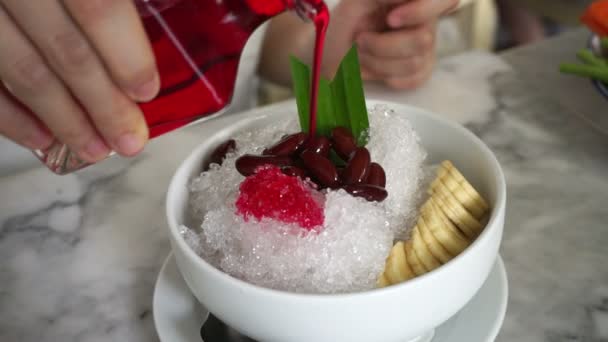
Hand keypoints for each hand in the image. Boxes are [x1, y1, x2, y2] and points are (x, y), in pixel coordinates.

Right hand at [0, 1, 157, 161]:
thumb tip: (160, 6)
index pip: (97, 5)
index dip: (125, 54)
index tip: (144, 89)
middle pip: (63, 49)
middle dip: (102, 103)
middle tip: (129, 138)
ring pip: (21, 69)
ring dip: (61, 118)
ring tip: (94, 147)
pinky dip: (6, 113)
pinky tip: (38, 135)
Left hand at [328, 0, 457, 88]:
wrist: (329, 52)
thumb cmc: (345, 22)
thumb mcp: (359, 0)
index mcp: (415, 1)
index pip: (445, 0)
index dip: (421, 12)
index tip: (391, 19)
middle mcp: (426, 22)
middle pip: (423, 40)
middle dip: (381, 45)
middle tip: (359, 40)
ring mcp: (426, 49)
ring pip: (414, 63)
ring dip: (376, 61)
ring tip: (359, 53)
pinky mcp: (419, 72)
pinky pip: (412, 80)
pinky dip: (382, 76)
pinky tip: (369, 67)